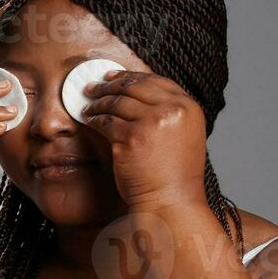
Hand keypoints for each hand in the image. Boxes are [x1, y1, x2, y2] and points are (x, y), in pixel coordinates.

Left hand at [81, 70, 208, 212]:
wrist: (170, 201)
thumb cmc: (174, 176)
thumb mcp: (184, 137)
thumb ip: (168, 115)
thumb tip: (138, 99)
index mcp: (189, 108)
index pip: (157, 81)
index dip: (133, 77)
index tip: (115, 76)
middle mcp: (173, 110)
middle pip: (135, 87)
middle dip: (110, 84)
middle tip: (94, 86)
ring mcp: (152, 122)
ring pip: (117, 102)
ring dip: (98, 102)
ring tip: (88, 105)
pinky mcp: (131, 137)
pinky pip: (106, 121)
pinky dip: (94, 119)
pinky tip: (88, 120)